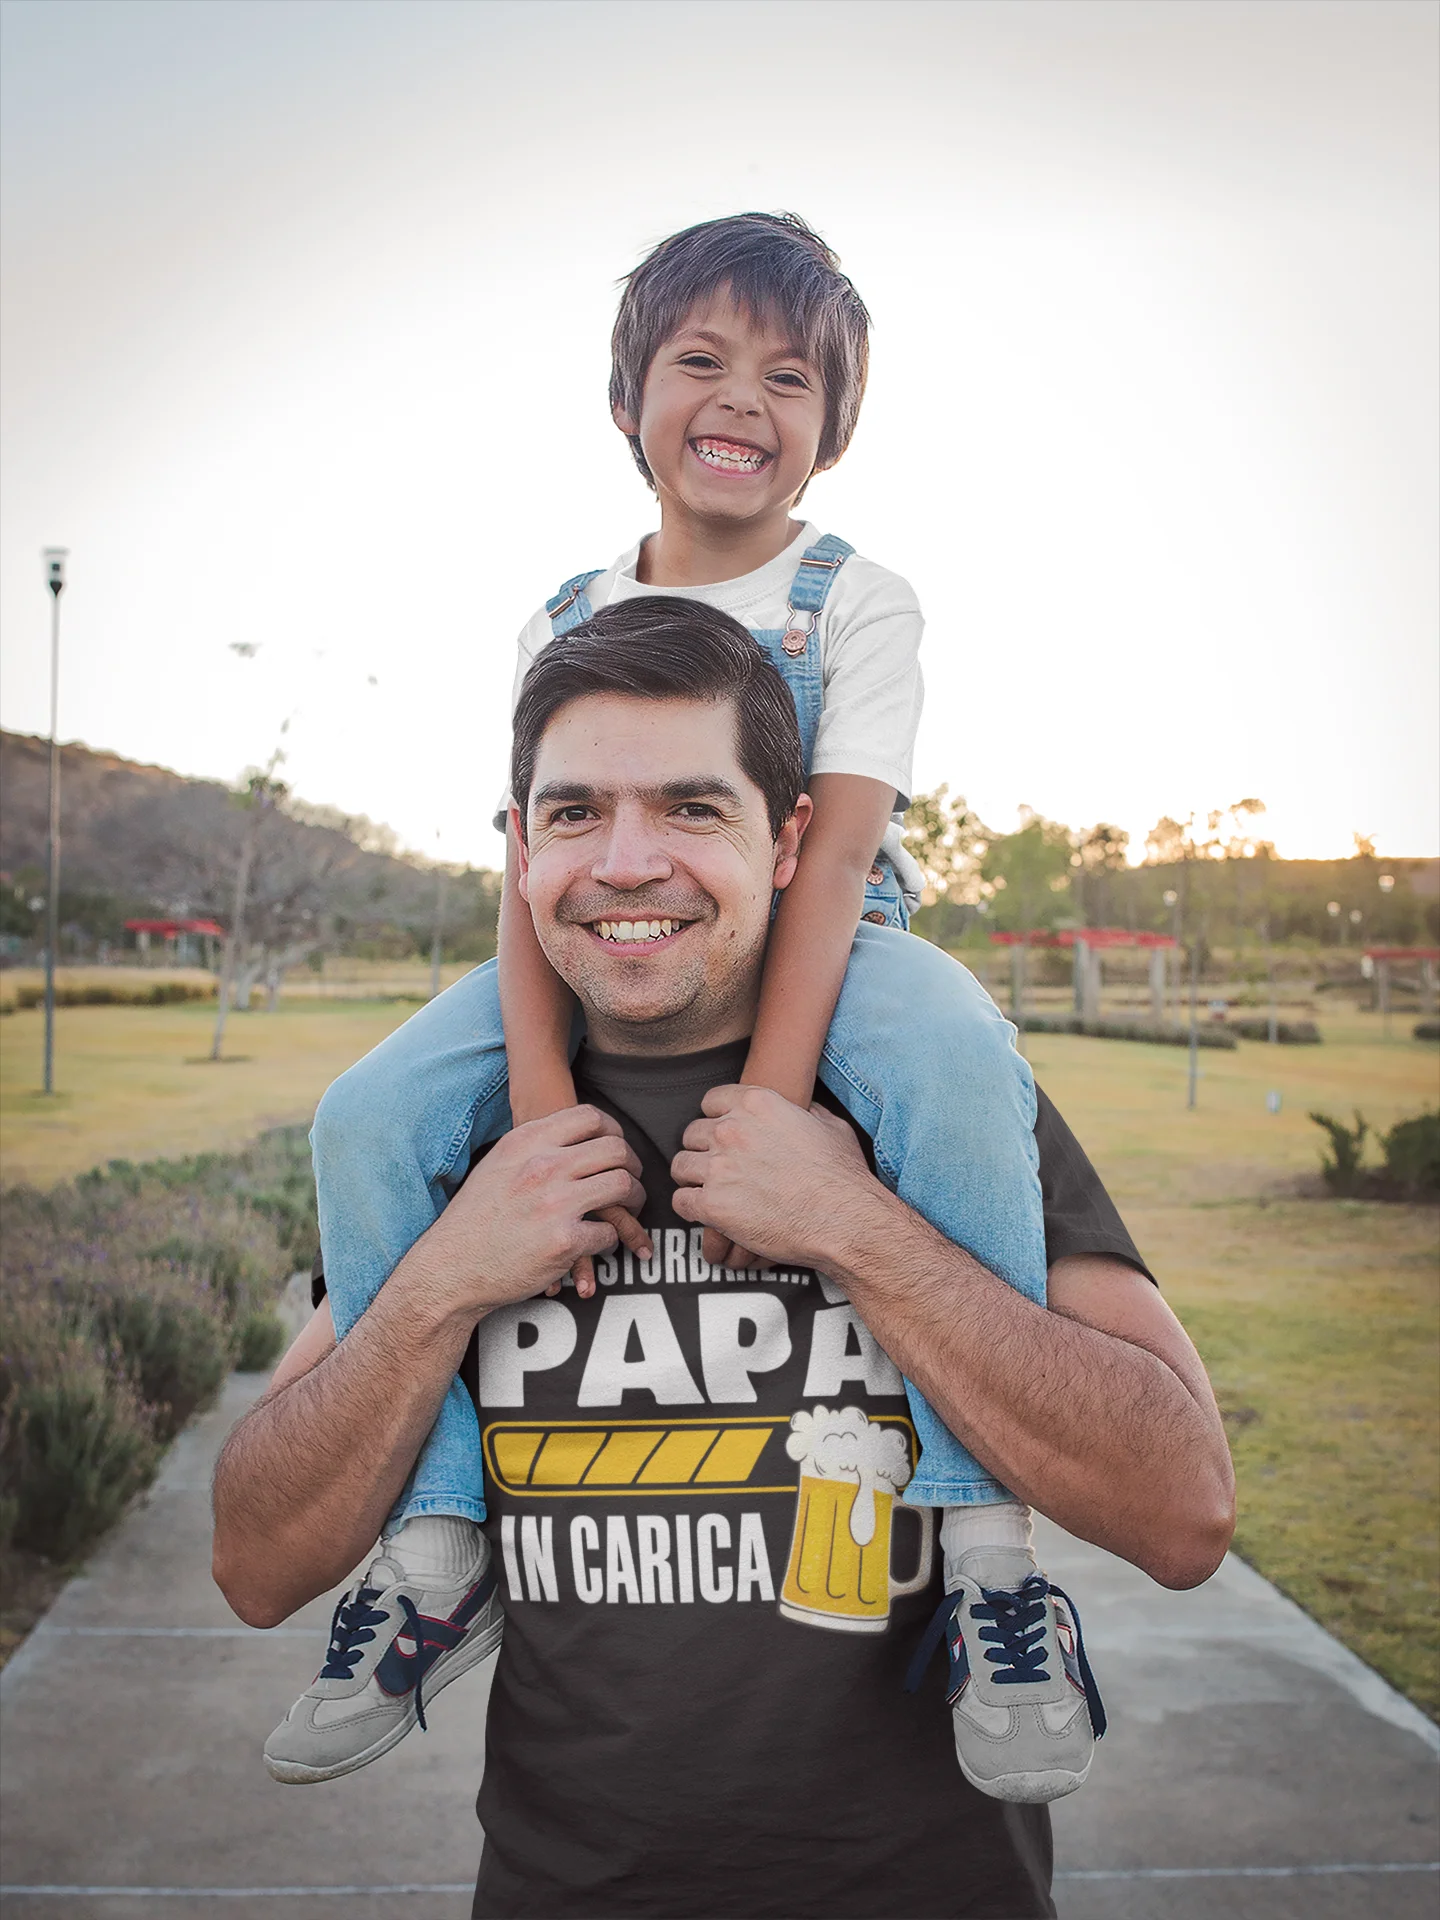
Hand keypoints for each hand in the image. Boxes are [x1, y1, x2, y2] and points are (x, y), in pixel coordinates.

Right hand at [416, 1106, 645, 1315]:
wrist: (449, 1267)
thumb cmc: (473, 1218)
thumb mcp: (497, 1164)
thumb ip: (532, 1147)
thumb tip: (569, 1138)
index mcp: (527, 1142)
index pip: (590, 1117)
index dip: (614, 1130)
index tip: (616, 1148)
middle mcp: (543, 1166)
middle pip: (616, 1149)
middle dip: (633, 1165)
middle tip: (632, 1180)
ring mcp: (555, 1203)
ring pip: (623, 1186)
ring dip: (635, 1200)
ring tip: (631, 1210)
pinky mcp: (564, 1241)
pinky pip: (610, 1233)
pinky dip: (611, 1241)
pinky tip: (600, 1244)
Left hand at [671, 1085, 875, 1270]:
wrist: (844, 1220)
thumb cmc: (842, 1176)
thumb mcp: (830, 1126)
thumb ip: (806, 1111)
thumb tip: (802, 1109)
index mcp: (757, 1104)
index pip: (711, 1101)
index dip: (716, 1119)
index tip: (723, 1136)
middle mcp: (731, 1130)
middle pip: (692, 1133)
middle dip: (703, 1150)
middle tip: (720, 1168)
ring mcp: (719, 1167)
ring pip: (680, 1166)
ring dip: (693, 1179)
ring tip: (710, 1191)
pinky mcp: (712, 1204)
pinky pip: (681, 1202)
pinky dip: (691, 1209)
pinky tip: (708, 1214)